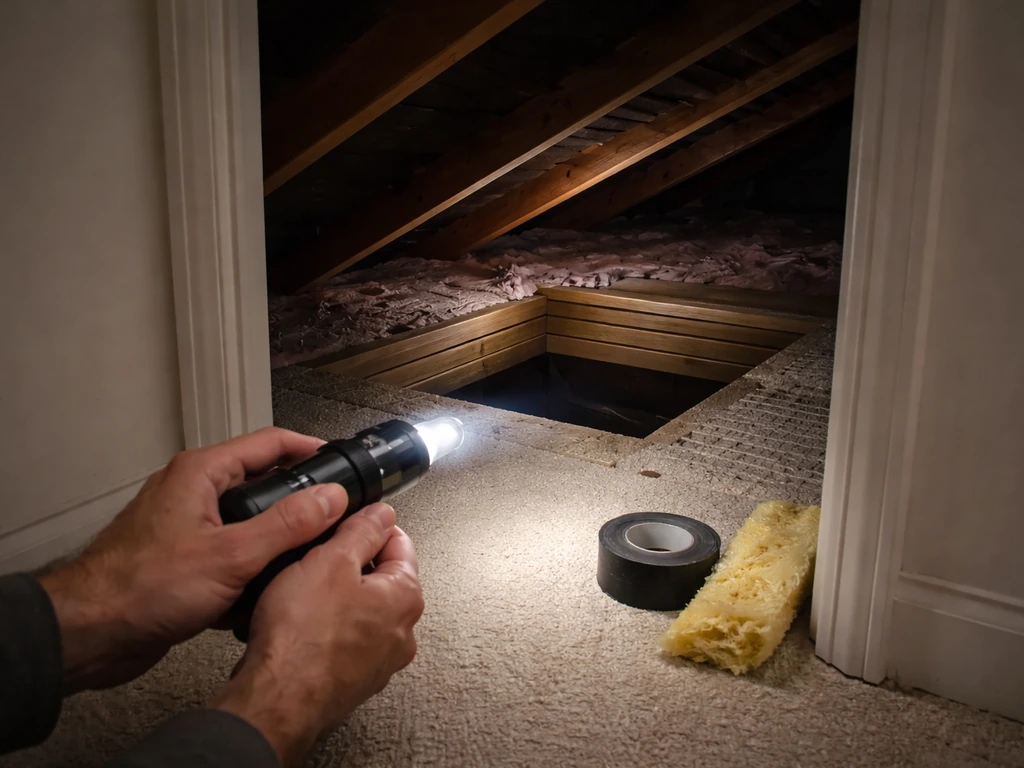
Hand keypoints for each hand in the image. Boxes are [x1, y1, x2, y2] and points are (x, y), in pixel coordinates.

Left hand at [37, 427, 348, 692]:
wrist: (90, 635)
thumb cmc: (142, 588)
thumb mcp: (232, 555)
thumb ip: (287, 524)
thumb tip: (331, 497)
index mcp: (201, 474)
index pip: (269, 443)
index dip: (309, 449)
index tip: (340, 462)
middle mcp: (192, 492)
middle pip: (260, 482)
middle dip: (298, 499)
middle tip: (334, 512)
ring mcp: (185, 526)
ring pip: (246, 522)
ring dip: (275, 539)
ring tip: (308, 554)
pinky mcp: (181, 560)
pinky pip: (229, 553)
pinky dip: (249, 567)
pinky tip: (266, 591)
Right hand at [209, 503, 423, 767]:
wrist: (276, 700)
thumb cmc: (303, 636)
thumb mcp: (330, 560)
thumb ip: (362, 530)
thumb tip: (381, 514)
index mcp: (405, 597)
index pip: (400, 544)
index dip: (371, 525)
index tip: (349, 521)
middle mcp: (401, 633)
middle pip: (381, 579)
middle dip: (351, 563)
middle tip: (318, 557)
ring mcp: (378, 661)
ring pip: (360, 611)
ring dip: (336, 597)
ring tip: (303, 592)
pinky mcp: (352, 680)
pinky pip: (342, 640)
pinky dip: (325, 628)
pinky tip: (300, 626)